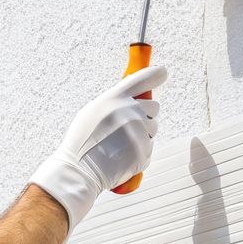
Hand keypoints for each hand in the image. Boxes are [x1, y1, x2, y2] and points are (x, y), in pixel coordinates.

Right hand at [29, 65, 165, 226]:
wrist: (79, 171)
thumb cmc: (82, 142)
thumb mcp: (92, 112)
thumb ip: (114, 101)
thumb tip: (133, 96)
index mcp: (115, 99)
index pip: (142, 79)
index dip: (156, 74)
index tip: (163, 72)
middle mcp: (130, 112)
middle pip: (154, 106)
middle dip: (145, 115)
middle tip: (127, 126)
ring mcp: (138, 133)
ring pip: (153, 129)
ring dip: (142, 135)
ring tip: (120, 144)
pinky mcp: (143, 152)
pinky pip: (149, 149)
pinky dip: (139, 154)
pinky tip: (121, 157)